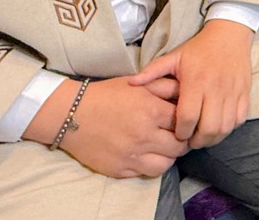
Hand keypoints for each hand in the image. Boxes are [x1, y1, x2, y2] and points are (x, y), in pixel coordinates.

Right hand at [25, 76, 187, 177]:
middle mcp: (144, 135)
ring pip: (166, 165)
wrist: (72, 114)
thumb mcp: (137, 84)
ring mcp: (132, 155)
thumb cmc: (106, 95)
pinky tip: (147, 155)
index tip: (183, 121)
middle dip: (182, 141)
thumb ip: (165, 86)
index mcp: (150, 110)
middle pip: (179, 146)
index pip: (183, 121)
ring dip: (168, 157)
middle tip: (177, 137)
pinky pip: (146, 174)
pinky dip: (150, 165)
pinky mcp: (120, 170)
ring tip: (163, 148)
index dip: (186, 121)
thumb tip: (186, 92)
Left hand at [129, 19, 254, 148]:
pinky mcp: (244, 94)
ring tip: (203, 136)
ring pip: (225, 127)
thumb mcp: (174, 56)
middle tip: (190, 141)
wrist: (229, 35)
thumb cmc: (199, 48)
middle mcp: (216, 88)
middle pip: (209, 127)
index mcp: (196, 81)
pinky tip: (219, 126)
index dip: (181, 132)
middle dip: (197, 141)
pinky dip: (229, 128)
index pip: (188, 117)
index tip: (177, 135)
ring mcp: (233, 92)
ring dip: (213, 138)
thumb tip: (131, 83)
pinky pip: (239, 120)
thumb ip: (152, 71)